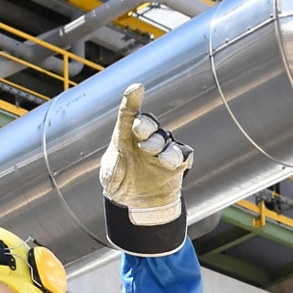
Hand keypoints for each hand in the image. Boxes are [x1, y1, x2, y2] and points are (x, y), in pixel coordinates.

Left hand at [99, 83, 192, 226]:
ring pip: (166, 138)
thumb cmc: (121, 182)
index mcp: (125, 137)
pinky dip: (178, 156)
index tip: (136, 88)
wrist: (137, 204)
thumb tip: (120, 158)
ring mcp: (162, 149)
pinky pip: (183, 153)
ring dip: (160, 144)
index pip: (128, 115)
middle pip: (149, 123)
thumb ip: (113, 166)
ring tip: (155, 155)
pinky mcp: (177, 163)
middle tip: (140, 132)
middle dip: (147, 125)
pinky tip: (170, 163)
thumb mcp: (110, 176)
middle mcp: (145, 139)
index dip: (132, 101)